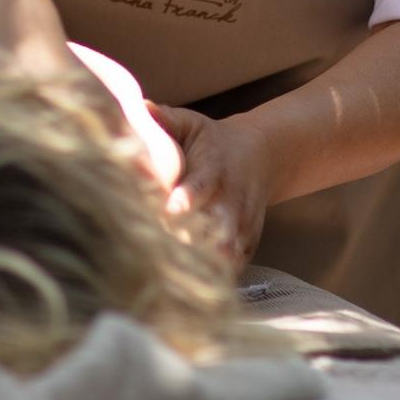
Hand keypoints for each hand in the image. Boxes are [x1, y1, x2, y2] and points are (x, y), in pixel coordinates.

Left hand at [149, 104, 273, 271]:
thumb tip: (138, 108)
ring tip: (167, 280)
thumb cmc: (212, 141)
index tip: (168, 210)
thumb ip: (165, 119)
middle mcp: (231, 202)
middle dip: (188, 243)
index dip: (185, 201)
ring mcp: (241, 227)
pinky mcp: (247, 245)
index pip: (200, 188)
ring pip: (225, 255)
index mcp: (214, 170)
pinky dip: (213, 281)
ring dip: (200, 267)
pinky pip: (233, 269)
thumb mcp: (191, 124)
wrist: (261, 157)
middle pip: (215, 230)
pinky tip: (184, 291)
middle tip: (155, 254)